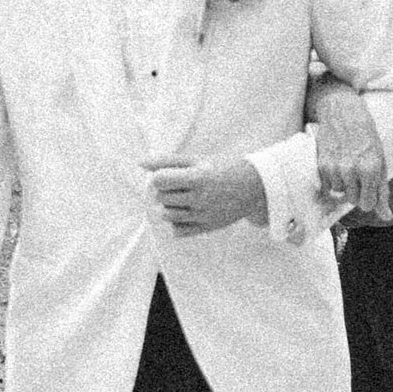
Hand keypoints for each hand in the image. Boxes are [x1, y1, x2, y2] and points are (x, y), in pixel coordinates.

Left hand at [149, 156, 270, 234]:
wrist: (252, 187)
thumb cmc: (221, 169)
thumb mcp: (196, 160)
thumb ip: (167, 161)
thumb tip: (140, 163)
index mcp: (198, 177)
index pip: (160, 180)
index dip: (159, 177)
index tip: (169, 175)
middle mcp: (201, 198)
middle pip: (162, 197)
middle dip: (165, 190)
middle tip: (180, 185)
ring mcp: (204, 215)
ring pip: (167, 215)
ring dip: (169, 205)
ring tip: (184, 197)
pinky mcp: (207, 228)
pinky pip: (177, 231)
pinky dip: (176, 222)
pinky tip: (187, 211)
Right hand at [308, 84, 389, 221]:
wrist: (343, 113)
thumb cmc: (366, 137)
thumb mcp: (381, 162)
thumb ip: (382, 191)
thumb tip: (386, 216)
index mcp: (371, 169)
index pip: (368, 204)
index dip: (369, 199)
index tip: (369, 189)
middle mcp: (352, 170)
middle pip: (352, 201)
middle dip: (357, 191)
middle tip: (359, 174)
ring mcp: (335, 168)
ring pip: (339, 194)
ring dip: (344, 185)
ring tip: (348, 167)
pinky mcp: (322, 165)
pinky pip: (328, 186)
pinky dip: (333, 179)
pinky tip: (338, 165)